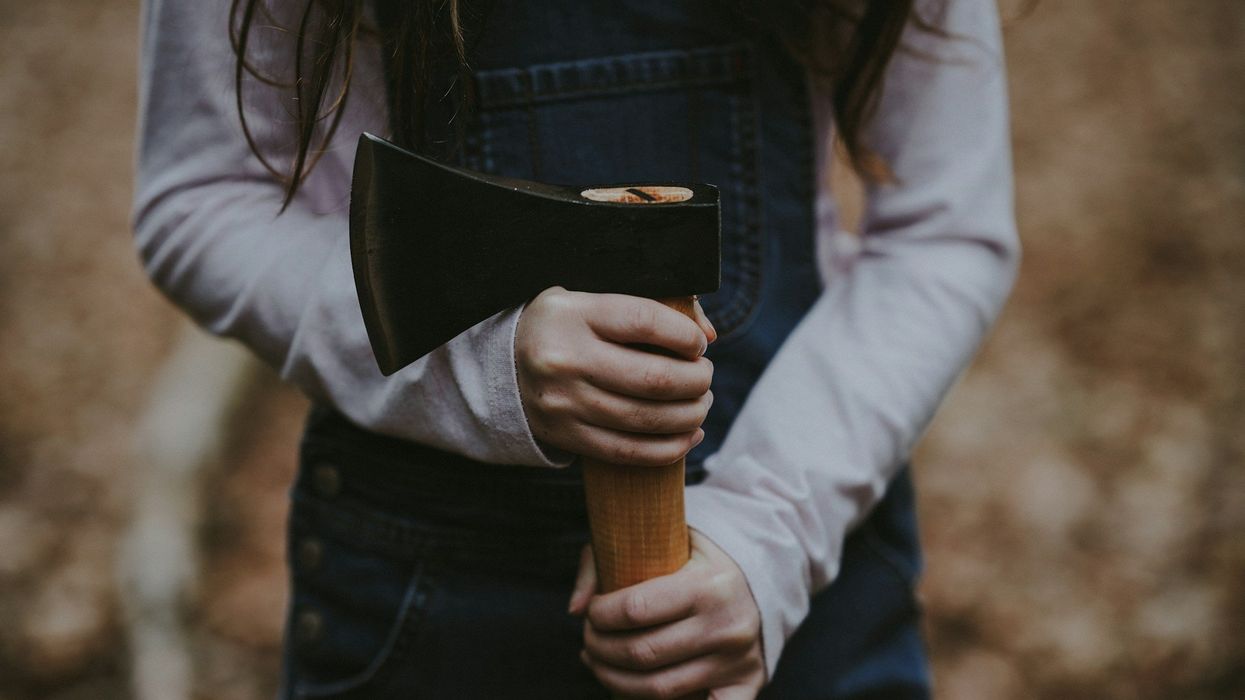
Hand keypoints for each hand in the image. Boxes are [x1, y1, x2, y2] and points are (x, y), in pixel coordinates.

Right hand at [515, 287, 715, 465]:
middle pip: (652, 378)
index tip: (698, 344)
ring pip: (646, 419)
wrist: (502, 366)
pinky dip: (669, 448)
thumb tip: (706, 335)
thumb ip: (652, 305)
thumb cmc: (568, 326)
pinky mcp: (566, 436)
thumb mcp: (593, 298)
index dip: (684, 335)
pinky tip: (689, 435)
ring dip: (689, 415)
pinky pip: (628, 452)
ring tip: (701, 403)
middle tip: (705, 377)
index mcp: (573, 314)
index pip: (644, 322)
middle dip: (696, 381)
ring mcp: (563, 402)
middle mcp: (564, 359)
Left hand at [568, 530, 764, 699]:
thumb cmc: (697, 559)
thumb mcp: (662, 540)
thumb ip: (607, 561)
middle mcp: (727, 625)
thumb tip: (574, 609)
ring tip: (601, 663)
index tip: (592, 612)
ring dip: (615, 680)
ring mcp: (738, 660)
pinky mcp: (747, 684)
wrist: (763, 577)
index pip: (636, 610)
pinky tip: (637, 693)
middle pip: (642, 654)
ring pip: (659, 689)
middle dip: (601, 649)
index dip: (600, 615)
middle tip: (590, 640)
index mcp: (708, 584)